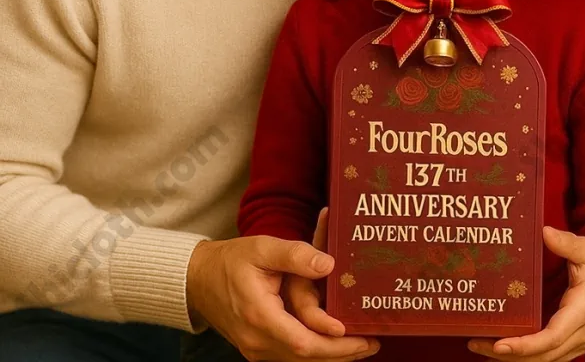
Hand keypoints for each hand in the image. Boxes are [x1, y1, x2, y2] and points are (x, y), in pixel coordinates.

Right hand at [186, 225, 378, 361]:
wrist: (198, 279)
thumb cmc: (232, 260)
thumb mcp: (263, 247)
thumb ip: (296, 255)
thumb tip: (328, 265)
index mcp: (258, 315)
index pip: (302, 341)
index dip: (331, 342)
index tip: (357, 334)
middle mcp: (257, 340)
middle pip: (305, 357)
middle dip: (341, 354)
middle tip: (372, 342)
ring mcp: (256, 348)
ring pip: (300, 361)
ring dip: (331, 355)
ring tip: (363, 344)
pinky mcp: (258, 347)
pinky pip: (291, 355)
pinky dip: (316, 352)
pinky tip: (336, 343)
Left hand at [467, 227, 584, 361]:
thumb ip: (568, 244)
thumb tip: (545, 232)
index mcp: (582, 312)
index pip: (552, 337)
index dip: (526, 345)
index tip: (501, 343)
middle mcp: (577, 336)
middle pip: (541, 357)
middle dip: (508, 354)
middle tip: (475, 342)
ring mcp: (573, 346)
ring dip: (510, 358)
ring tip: (479, 345)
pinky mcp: (568, 347)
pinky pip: (543, 358)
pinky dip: (522, 357)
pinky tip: (498, 348)